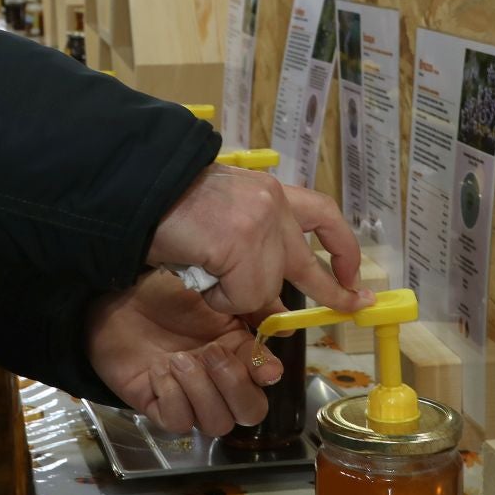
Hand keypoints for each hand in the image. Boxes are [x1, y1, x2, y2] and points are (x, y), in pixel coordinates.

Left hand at [86, 270, 281, 435]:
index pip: (264, 380)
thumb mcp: (210, 290)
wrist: (116, 299)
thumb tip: (284, 326)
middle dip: (235, 387)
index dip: (265, 376)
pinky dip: (172, 396)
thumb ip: (249, 306)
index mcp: (235, 354)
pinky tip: (158, 370)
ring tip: (178, 359)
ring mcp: (188, 397)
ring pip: (216, 423)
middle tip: (211, 353)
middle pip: (249, 413)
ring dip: (201, 391)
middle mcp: (216, 381)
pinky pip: (179, 422)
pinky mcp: (158, 407)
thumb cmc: (163, 293)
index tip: (262, 366)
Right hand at [145, 164, 368, 316]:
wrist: (139, 189)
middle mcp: (270, 203)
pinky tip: (198, 273)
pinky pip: (237, 297)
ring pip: (263, 288)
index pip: (321, 213)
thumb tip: (273, 302)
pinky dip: (216, 297)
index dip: (342, 247)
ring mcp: (259, 225)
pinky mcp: (243, 247)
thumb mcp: (224, 219)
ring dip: (231, 293)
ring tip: (202, 271)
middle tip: (355, 304)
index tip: (352, 273)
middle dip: (334, 290)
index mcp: (266, 191)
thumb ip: (254, 248)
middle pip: (307, 264)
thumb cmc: (168, 204)